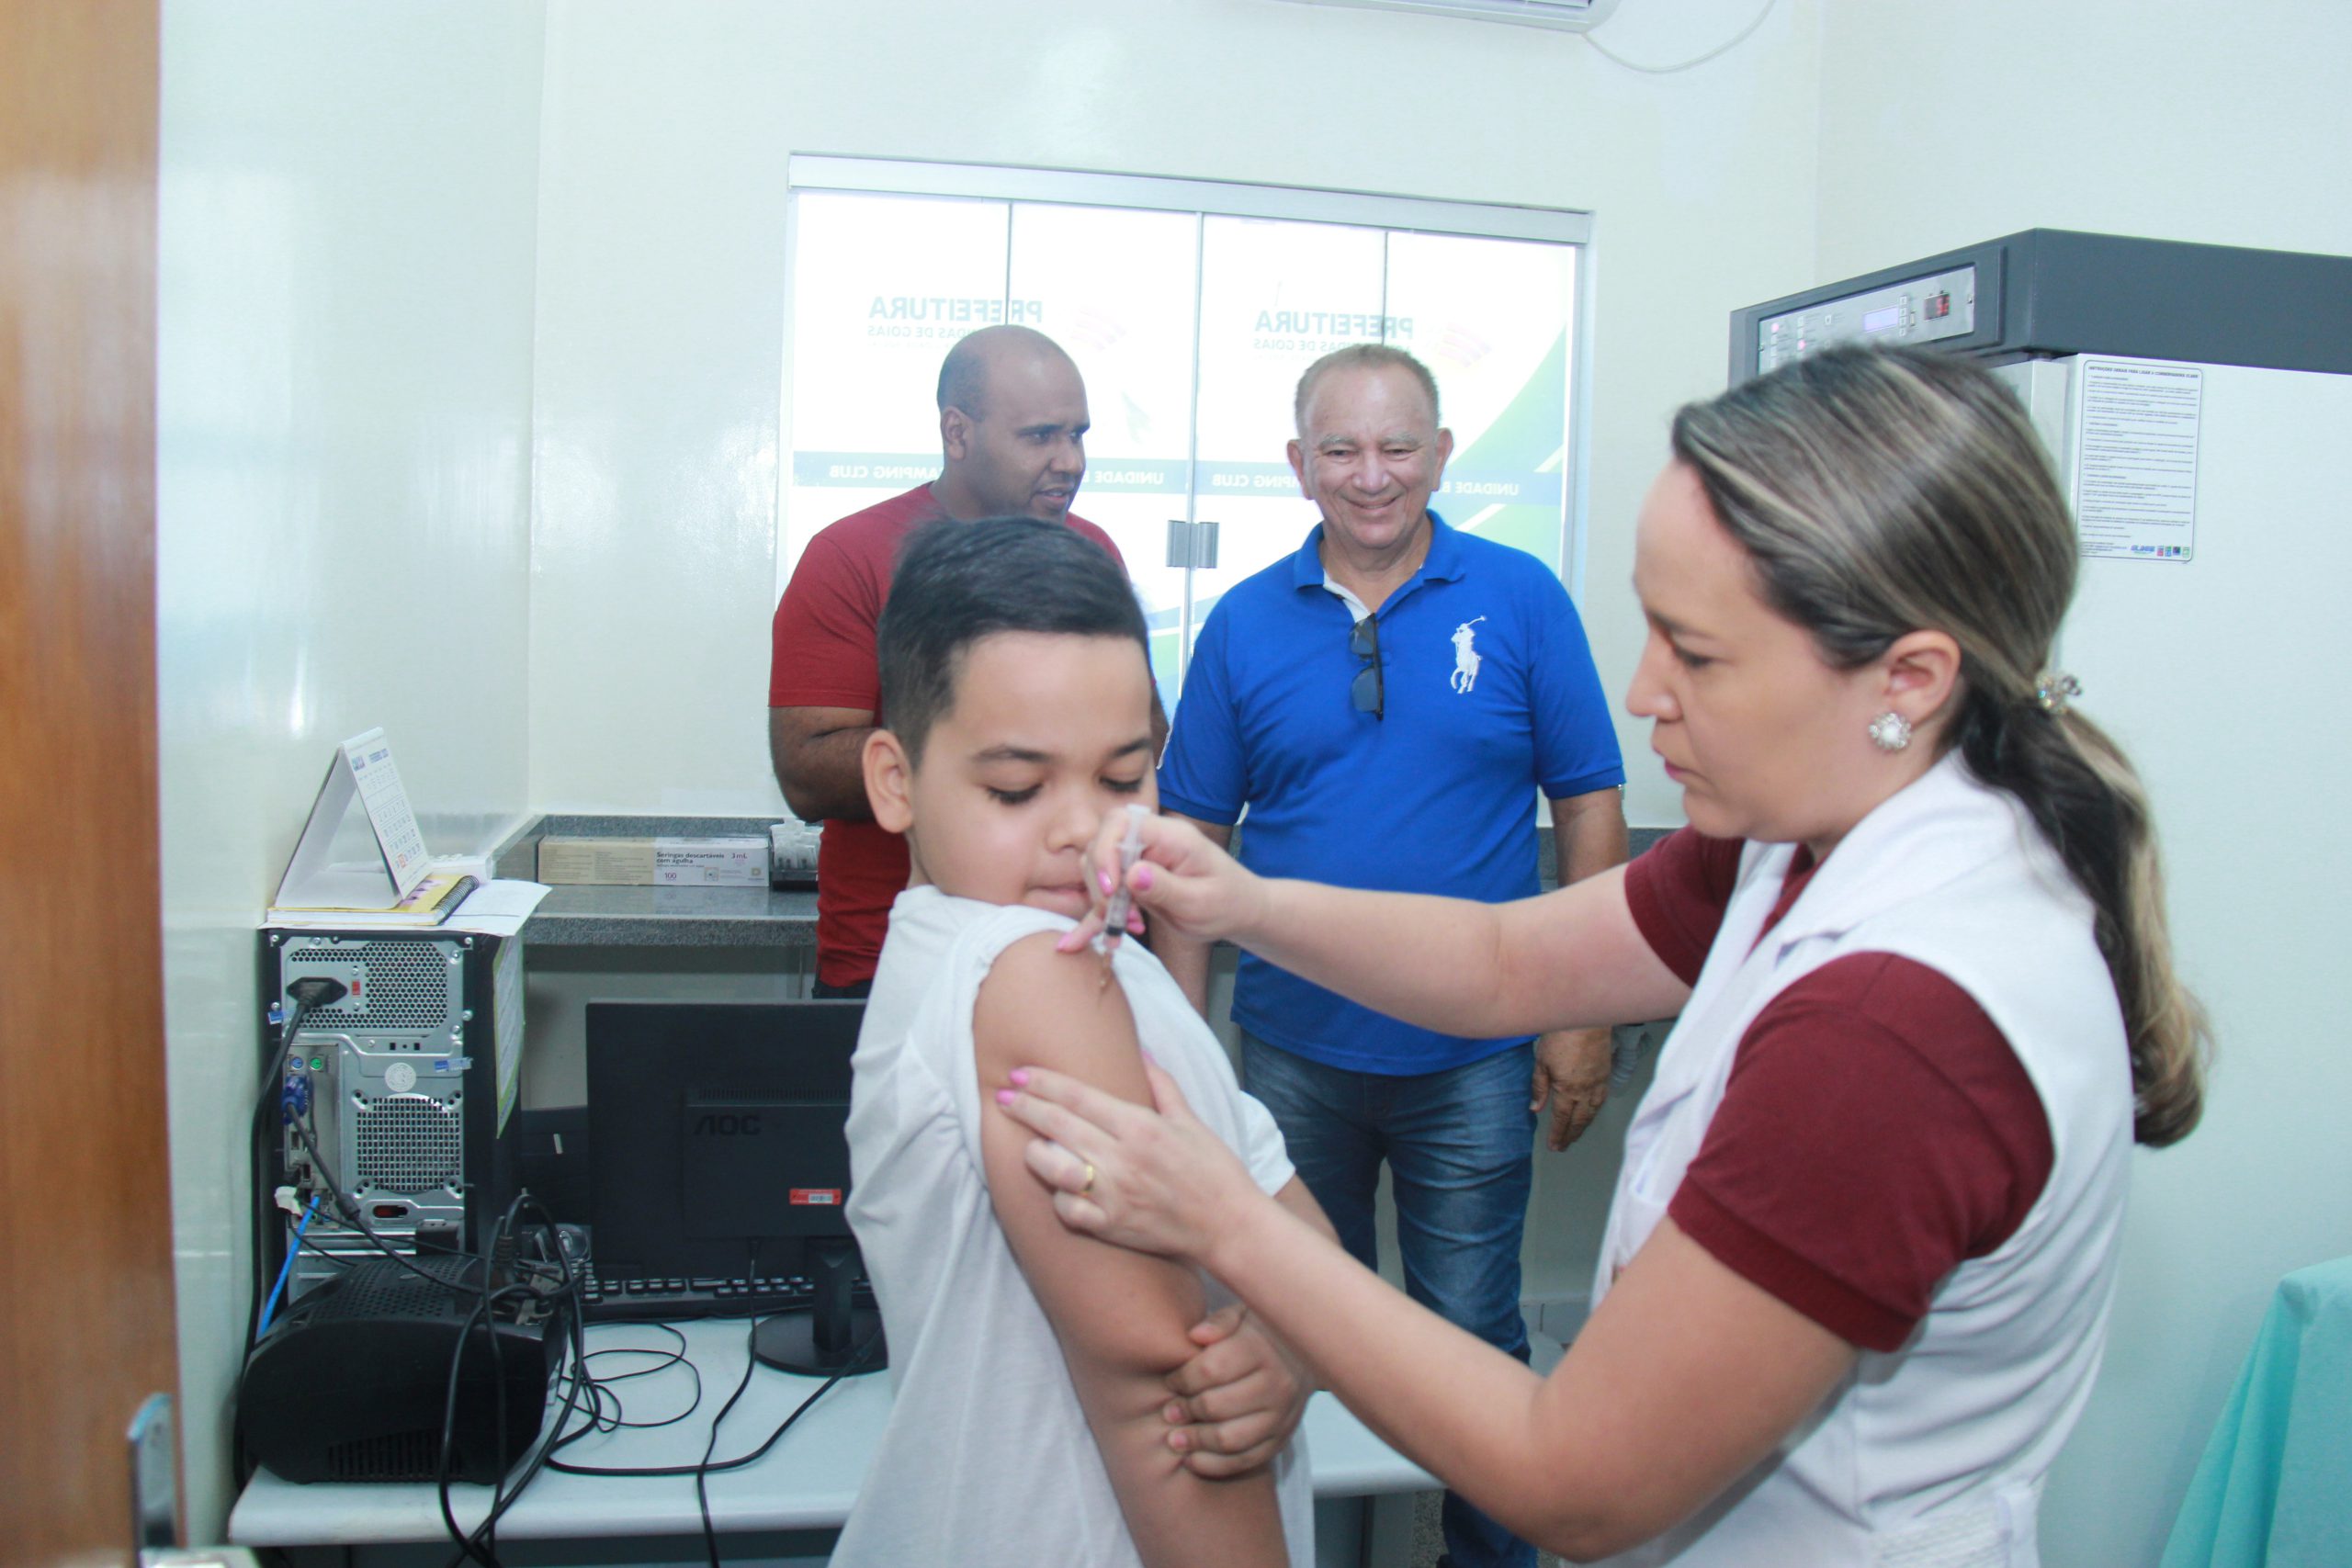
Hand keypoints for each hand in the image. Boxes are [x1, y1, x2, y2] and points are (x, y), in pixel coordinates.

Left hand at [995, 1057, 1264, 1265]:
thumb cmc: (1213, 1170)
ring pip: (1053, 1168)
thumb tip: (1141, 1051)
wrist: (1229, 1225)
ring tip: (1032, 1146)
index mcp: (1140, 1127)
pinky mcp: (1110, 1226)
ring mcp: (1113, 1195)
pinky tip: (1060, 1188)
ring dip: (1036, 1154)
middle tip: (1003, 1097)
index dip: (1044, 1083)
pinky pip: (1066, 1210)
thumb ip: (1161, 1084)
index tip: (1019, 1073)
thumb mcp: (1191, 1120)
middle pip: (1058, 1126)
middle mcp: (1122, 1159)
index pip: (1078, 1097)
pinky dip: (1058, 1198)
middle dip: (1025, 1107)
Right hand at [1053, 809, 1267, 957]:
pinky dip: (1094, 918)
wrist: (1240, 911)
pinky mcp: (1135, 882)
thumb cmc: (1228, 902)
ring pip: (1098, 870)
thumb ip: (1165, 887)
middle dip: (1100, 882)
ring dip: (1102, 901)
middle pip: (1101, 845)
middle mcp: (1151, 842)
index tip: (1111, 888)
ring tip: (1127, 927)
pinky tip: (1074, 943)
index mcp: (1170, 836)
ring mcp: (1141, 860)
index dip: (1105, 851)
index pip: (1121, 823)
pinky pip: (1106, 895)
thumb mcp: (1200, 901)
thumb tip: (1132, 874)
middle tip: (1117, 914)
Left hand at [1161, 1304, 1311, 1476]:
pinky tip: (1193, 1459)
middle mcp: (1276, 1384)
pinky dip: (1215, 1465)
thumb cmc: (1259, 1334)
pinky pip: (1245, 1461)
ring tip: (1174, 1440)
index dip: (1182, 1379)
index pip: (1210, 1370)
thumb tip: (1195, 1336)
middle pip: (1217, 1407)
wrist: (1304, 1357)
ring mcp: (1281, 1416)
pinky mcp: (1282, 1439)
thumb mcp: (1242, 1315)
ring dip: (1196, 1442)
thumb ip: (1219, 1322)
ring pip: (1230, 1439)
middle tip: (1169, 1412)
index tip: (1170, 1382)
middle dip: (1185, 1411)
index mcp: (1261, 1349)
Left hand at [1531, 1026, 1611, 1150]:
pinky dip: (1595, 1111)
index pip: (1562, 1119)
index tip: (1554, 1146)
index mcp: (1568, 1090)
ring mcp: (1598, 1083)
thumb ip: (1539, 1087)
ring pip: (1592, 1112)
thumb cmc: (1561, 1037)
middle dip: (1571, 1135)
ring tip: (1575, 1135)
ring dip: (1583, 1126)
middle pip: (1579, 1120)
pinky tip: (1591, 1112)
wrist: (1586, 1020)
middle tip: (1564, 1147)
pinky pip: (1602, 1099)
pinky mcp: (1606, 1074)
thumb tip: (1536, 1108)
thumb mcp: (1541, 1062)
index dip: (1558, 1134)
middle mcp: (1586, 1091)